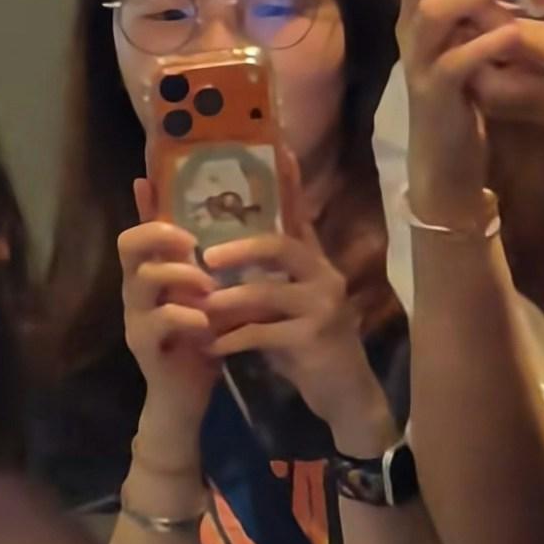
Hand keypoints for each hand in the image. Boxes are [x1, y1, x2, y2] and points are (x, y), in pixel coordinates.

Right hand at [120, 185, 217, 443]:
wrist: (186, 399)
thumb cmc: (199, 342)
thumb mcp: (207, 298)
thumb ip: (208, 266)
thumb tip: (226, 229)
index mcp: (147, 275)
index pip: (135, 230)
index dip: (150, 210)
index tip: (187, 217)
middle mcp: (134, 291)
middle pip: (128, 245)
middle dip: (162, 236)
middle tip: (193, 244)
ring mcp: (135, 318)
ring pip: (145, 278)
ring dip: (182, 276)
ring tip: (210, 287)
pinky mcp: (143, 345)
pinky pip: (159, 319)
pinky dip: (186, 316)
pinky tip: (206, 323)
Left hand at [198, 158, 392, 452]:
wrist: (345, 397)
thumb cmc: (310, 349)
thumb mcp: (288, 308)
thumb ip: (263, 281)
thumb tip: (216, 261)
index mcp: (314, 263)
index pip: (298, 214)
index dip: (287, 182)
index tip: (275, 146)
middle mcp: (323, 277)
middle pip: (281, 246)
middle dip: (240, 249)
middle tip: (206, 258)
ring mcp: (323, 307)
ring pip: (267, 293)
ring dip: (227, 303)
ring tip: (198, 311)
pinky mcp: (316, 339)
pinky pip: (265, 334)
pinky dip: (234, 340)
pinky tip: (213, 348)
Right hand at [397, 0, 528, 227]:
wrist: (449, 159)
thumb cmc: (468, 89)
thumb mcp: (469, 32)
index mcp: (421, 5)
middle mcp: (413, 26)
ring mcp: (422, 60)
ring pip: (434, 9)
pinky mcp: (438, 95)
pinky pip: (458, 62)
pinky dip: (486, 43)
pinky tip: (516, 31)